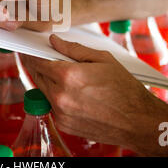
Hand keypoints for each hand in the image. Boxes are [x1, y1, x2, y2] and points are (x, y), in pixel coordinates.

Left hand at [20, 35, 167, 153]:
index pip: (37, 61)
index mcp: (68, 76)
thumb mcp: (102, 59)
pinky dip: (55, 96)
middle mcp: (60, 96)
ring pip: (43, 90)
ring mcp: (61, 113)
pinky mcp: (64, 125)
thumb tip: (54, 42)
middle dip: (38, 65)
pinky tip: (71, 92)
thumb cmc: (125, 89)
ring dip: (47, 80)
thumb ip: (73, 49)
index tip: (30, 49)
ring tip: (63, 74)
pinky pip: (51, 105)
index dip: (31, 53)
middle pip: (37, 75)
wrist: (138, 121)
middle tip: (43, 57)